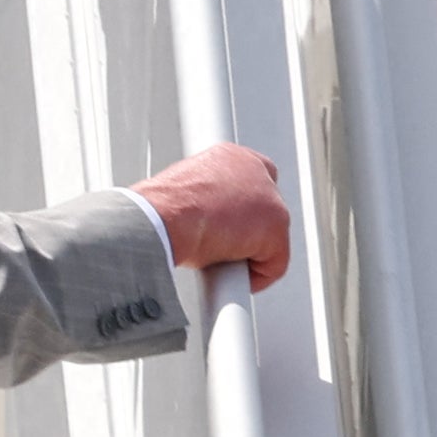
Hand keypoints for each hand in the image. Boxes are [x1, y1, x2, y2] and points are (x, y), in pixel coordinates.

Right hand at [132, 142, 290, 289]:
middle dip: (247, 235)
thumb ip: (205, 204)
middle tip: (217, 248)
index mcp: (230, 157)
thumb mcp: (182, 197)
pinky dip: (253, 279)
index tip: (227, 229)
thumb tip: (202, 224)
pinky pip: (274, 265)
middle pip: (266, 211)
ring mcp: (270, 197)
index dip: (243, 211)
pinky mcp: (276, 227)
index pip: (252, 181)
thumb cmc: (160, 210)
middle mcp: (254, 169)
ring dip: (245, 255)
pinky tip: (225, 275)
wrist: (162, 217)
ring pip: (269, 240)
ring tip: (214, 259)